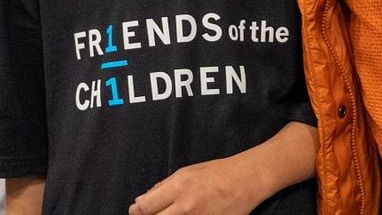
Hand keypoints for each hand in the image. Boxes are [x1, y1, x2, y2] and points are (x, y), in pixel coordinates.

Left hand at [128, 158, 257, 214]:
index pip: (145, 207)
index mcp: (179, 187)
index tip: (135, 211)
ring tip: (166, 214)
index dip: (136, 211)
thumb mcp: (187, 172)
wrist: (247, 180)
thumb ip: (163, 187)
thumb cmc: (217, 173)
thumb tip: (141, 201)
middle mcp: (186, 206)